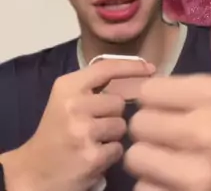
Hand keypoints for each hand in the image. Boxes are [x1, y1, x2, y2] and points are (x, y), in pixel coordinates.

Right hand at [0, 58, 154, 190]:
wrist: (32, 172)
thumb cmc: (56, 132)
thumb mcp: (66, 100)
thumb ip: (93, 87)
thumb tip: (138, 74)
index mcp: (67, 86)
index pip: (106, 68)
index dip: (132, 66)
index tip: (151, 68)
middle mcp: (74, 105)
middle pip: (119, 102)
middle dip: (113, 114)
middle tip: (94, 125)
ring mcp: (82, 132)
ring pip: (121, 126)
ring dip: (112, 136)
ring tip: (92, 142)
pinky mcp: (91, 157)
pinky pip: (118, 149)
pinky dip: (109, 156)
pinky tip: (92, 158)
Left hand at [125, 6, 210, 190]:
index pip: (148, 92)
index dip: (154, 98)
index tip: (169, 105)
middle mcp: (205, 132)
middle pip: (139, 124)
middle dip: (148, 128)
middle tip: (166, 131)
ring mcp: (196, 172)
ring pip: (136, 158)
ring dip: (146, 158)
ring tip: (165, 155)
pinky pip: (143, 189)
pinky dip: (151, 185)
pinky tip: (170, 178)